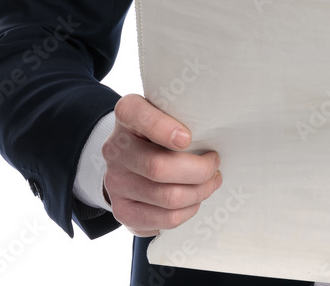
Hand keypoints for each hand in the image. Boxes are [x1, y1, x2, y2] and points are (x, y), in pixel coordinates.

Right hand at [101, 93, 221, 236]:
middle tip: (215, 164)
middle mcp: (115, 148)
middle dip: (199, 170)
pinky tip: (194, 199)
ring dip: (199, 192)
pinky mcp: (122, 211)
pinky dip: (188, 211)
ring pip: (167, 197)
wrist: (133, 154)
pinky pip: (164, 219)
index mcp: (127, 113)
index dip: (163, 129)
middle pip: (159, 168)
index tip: (187, 138)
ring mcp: (115, 182)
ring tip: (211, 181)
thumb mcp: (168, 110)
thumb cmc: (162, 128)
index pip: (138, 116)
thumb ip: (183, 114)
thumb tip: (214, 133)